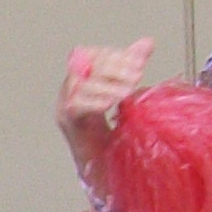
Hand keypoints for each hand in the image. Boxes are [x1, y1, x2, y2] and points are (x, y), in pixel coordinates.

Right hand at [56, 39, 153, 166]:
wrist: (104, 168)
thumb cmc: (113, 133)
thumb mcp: (125, 94)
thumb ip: (131, 67)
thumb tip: (146, 43)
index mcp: (81, 80)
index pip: (91, 54)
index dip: (114, 54)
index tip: (138, 61)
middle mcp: (69, 90)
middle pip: (86, 67)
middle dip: (114, 68)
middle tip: (137, 74)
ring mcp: (64, 106)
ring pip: (81, 85)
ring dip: (108, 85)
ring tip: (128, 90)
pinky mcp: (68, 123)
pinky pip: (76, 106)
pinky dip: (97, 102)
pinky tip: (114, 104)